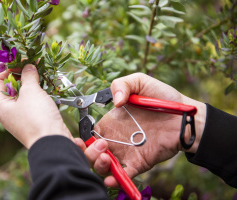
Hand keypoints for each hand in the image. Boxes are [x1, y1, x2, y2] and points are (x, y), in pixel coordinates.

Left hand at [0, 64, 72, 148]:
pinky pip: (34, 104)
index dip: (9, 69)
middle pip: (13, 88)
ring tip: (42, 74)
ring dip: (34, 85)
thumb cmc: (37, 117)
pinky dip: (40, 95)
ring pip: (25, 96)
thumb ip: (28, 76)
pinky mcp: (34, 122)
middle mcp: (8, 113)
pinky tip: (48, 88)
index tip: (22, 61)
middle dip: (24, 76)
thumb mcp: (31, 92)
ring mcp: (22, 118)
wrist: (53, 142)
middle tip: (35, 66)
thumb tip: (28, 66)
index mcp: (0, 106)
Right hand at [76, 73, 205, 186]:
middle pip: (93, 153)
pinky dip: (116, 180)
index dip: (83, 139)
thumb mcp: (140, 81)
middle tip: (102, 147)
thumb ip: (122, 84)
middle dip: (89, 154)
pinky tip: (113, 179)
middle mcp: (116, 139)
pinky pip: (125, 175)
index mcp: (111, 122)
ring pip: (105, 166)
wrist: (185, 115)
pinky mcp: (140, 163)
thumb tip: (114, 103)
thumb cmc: (162, 97)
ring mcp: (127, 152)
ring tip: (106, 159)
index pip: (90, 134)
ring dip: (100, 166)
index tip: (81, 141)